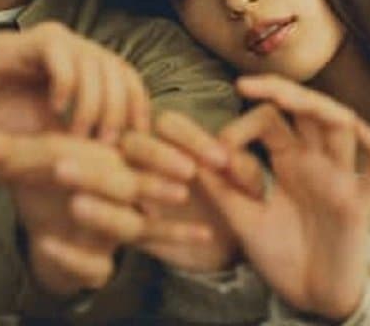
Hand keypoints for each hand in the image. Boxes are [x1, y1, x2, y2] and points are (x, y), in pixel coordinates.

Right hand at [0, 21, 151, 144]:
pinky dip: (66, 80)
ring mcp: (47, 46)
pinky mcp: (20, 43)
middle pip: (118, 69)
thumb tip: (127, 172)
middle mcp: (70, 53)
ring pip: (94, 59)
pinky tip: (57, 109)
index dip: (138, 110)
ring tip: (80, 133)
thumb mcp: (45, 146)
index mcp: (81, 73)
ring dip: (93, 101)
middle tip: (106, 144)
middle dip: (119, 110)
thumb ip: (81, 146)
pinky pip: (58, 51)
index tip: (134, 147)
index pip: (128, 81)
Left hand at [0, 131, 190, 295]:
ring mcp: (113, 234)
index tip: (20, 149)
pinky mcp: (99, 266)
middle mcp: (120, 198)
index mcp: (109, 163)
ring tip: (74, 206)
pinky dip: (73, 257)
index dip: (60, 147)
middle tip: (60, 167)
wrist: (50, 240)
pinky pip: (97, 266)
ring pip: (126, 226)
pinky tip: (46, 245)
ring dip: (102, 215)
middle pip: (126, 184)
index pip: (93, 149)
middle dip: (95, 175)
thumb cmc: (47, 194)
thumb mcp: (24, 168)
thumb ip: (3, 154)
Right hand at [120, 112, 249, 272]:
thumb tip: (234, 161)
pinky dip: (171, 230)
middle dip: (158, 153)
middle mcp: (140, 160)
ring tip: (182, 195)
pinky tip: (205, 234)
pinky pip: (139, 227)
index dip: (191, 138)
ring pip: (123, 180)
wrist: (225, 245)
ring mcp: (130, 193)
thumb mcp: (246, 184)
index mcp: (169, 140)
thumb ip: (243, 170)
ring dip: (151, 184)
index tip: (221, 160)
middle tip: (190, 171)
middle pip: (133, 143)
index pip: (168, 124)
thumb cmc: (233, 201)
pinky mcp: (131, 230)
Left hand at [196, 75, 369, 319]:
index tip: (217, 149)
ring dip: (322, 108)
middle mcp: (316, 161)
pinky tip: (360, 133)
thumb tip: (191, 156)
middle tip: (247, 84)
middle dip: (283, 91)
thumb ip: (222, 190)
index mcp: (289, 160)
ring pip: (343, 127)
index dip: (243, 124)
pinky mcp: (361, 203)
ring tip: (294, 98)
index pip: (271, 120)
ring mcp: (341, 178)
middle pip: (309, 109)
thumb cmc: (281, 256)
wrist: (311, 298)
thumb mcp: (243, 220)